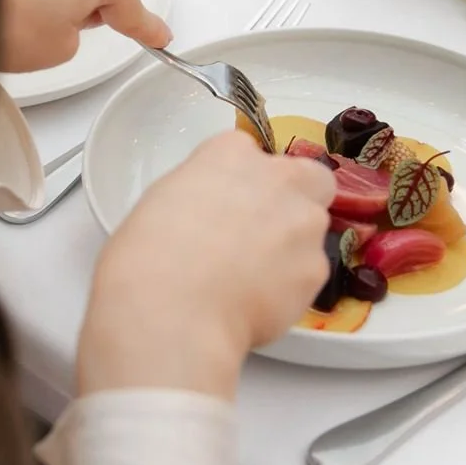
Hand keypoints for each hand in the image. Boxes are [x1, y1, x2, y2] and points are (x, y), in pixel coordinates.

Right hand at [77, 132, 333, 399]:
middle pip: (309, 178)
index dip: (242, 184)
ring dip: (293, 247)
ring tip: (254, 281)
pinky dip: (291, 287)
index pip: (251, 155)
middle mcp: (277, 179)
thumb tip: (214, 215)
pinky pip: (309, 274)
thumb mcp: (163, 202)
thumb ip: (203, 194)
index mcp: (231, 154)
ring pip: (312, 229)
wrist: (173, 310)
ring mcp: (304, 222)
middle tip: (264, 232)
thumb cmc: (148, 256)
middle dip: (295, 199)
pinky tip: (258, 304)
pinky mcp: (317, 268)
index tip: (227, 206)